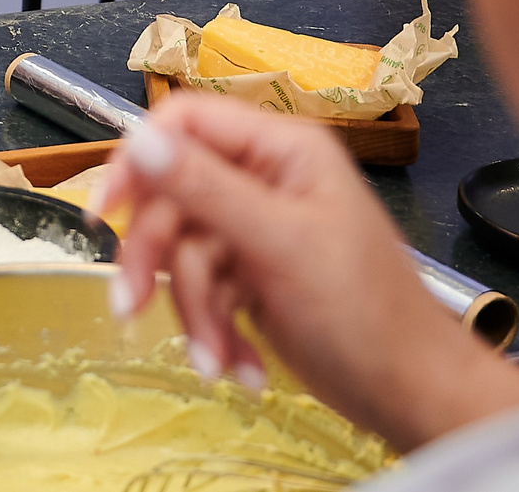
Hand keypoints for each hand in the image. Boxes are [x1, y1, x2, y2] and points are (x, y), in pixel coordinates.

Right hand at [94, 95, 518, 451]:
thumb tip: (138, 139)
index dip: (138, 160)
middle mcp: (263, 179)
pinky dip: (211, 330)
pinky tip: (237, 364)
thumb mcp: (281, 244)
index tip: (107, 211)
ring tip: (214, 360)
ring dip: (191, 312)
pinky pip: (199, 290)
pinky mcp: (248, 276)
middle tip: (127, 306)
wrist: (410, 394)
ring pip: (179, 252)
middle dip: (156, 263)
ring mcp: (254, 230)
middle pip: (169, 198)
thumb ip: (206, 188)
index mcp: (281, 150)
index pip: (183, 124)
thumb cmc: (365, 313)